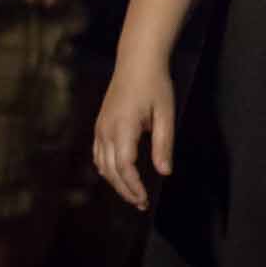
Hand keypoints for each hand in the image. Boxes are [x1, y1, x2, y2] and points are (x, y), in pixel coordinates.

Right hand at [94, 56, 174, 210]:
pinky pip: (99, 154)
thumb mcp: (166, 113)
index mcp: (122, 128)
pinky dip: (107, 169)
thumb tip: (164, 172)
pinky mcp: (99, 125)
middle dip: (125, 190)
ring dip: (115, 182)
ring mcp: (99, 129)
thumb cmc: (155, 85)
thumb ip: (164, 144)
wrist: (136, 62)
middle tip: (141, 204)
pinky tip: (118, 176)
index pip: (124, 167)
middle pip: (111, 171)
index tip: (145, 199)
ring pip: (102, 165)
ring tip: (132, 194)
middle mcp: (106, 131)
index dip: (133, 186)